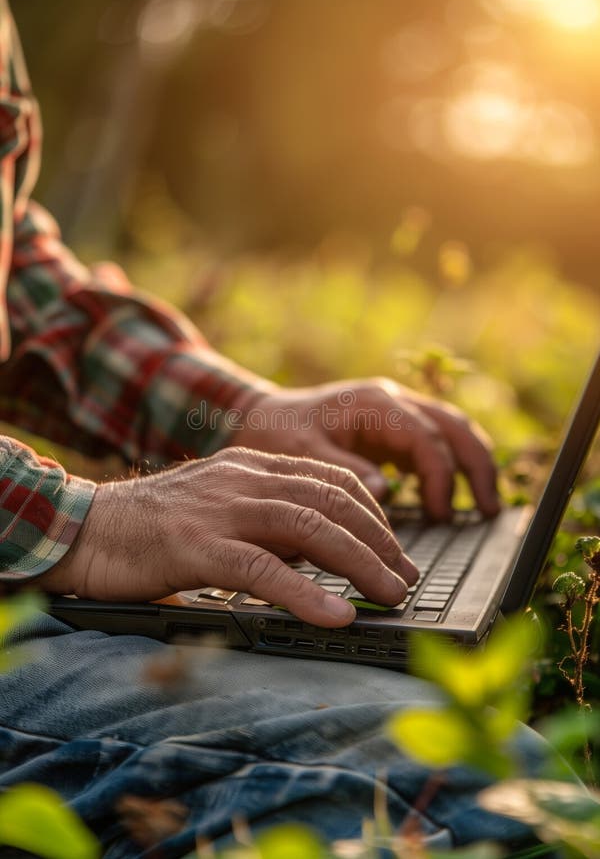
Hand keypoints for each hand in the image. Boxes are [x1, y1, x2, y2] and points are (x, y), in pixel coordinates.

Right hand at [38, 447, 418, 627]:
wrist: (84, 526)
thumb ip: (266, 519)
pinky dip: (306, 593)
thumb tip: (321, 551)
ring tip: (393, 595)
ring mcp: (220, 509)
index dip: (374, 514)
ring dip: (360, 564)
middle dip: (380, 541)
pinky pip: (262, 568)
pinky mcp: (196, 545)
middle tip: (408, 578)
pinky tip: (337, 615)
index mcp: (251, 466)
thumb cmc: (154, 526)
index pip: (330, 480)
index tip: (396, 548)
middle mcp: (243, 479)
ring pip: (308, 527)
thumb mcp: (220, 508)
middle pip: (330, 500)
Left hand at [230, 379, 499, 519]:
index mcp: (373, 403)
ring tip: (485, 508)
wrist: (257, 417)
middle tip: (489, 510)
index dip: (439, 477)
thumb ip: (343, 471)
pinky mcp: (391, 430)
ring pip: (452, 430)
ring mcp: (395, 413)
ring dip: (472, 465)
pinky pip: (434, 443)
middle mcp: (391, 401)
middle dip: (477, 466)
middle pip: (453, 426)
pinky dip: (451, 467)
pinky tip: (453, 500)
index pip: (424, 437)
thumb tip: (385, 494)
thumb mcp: (301, 454)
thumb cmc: (275, 433)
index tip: (441, 515)